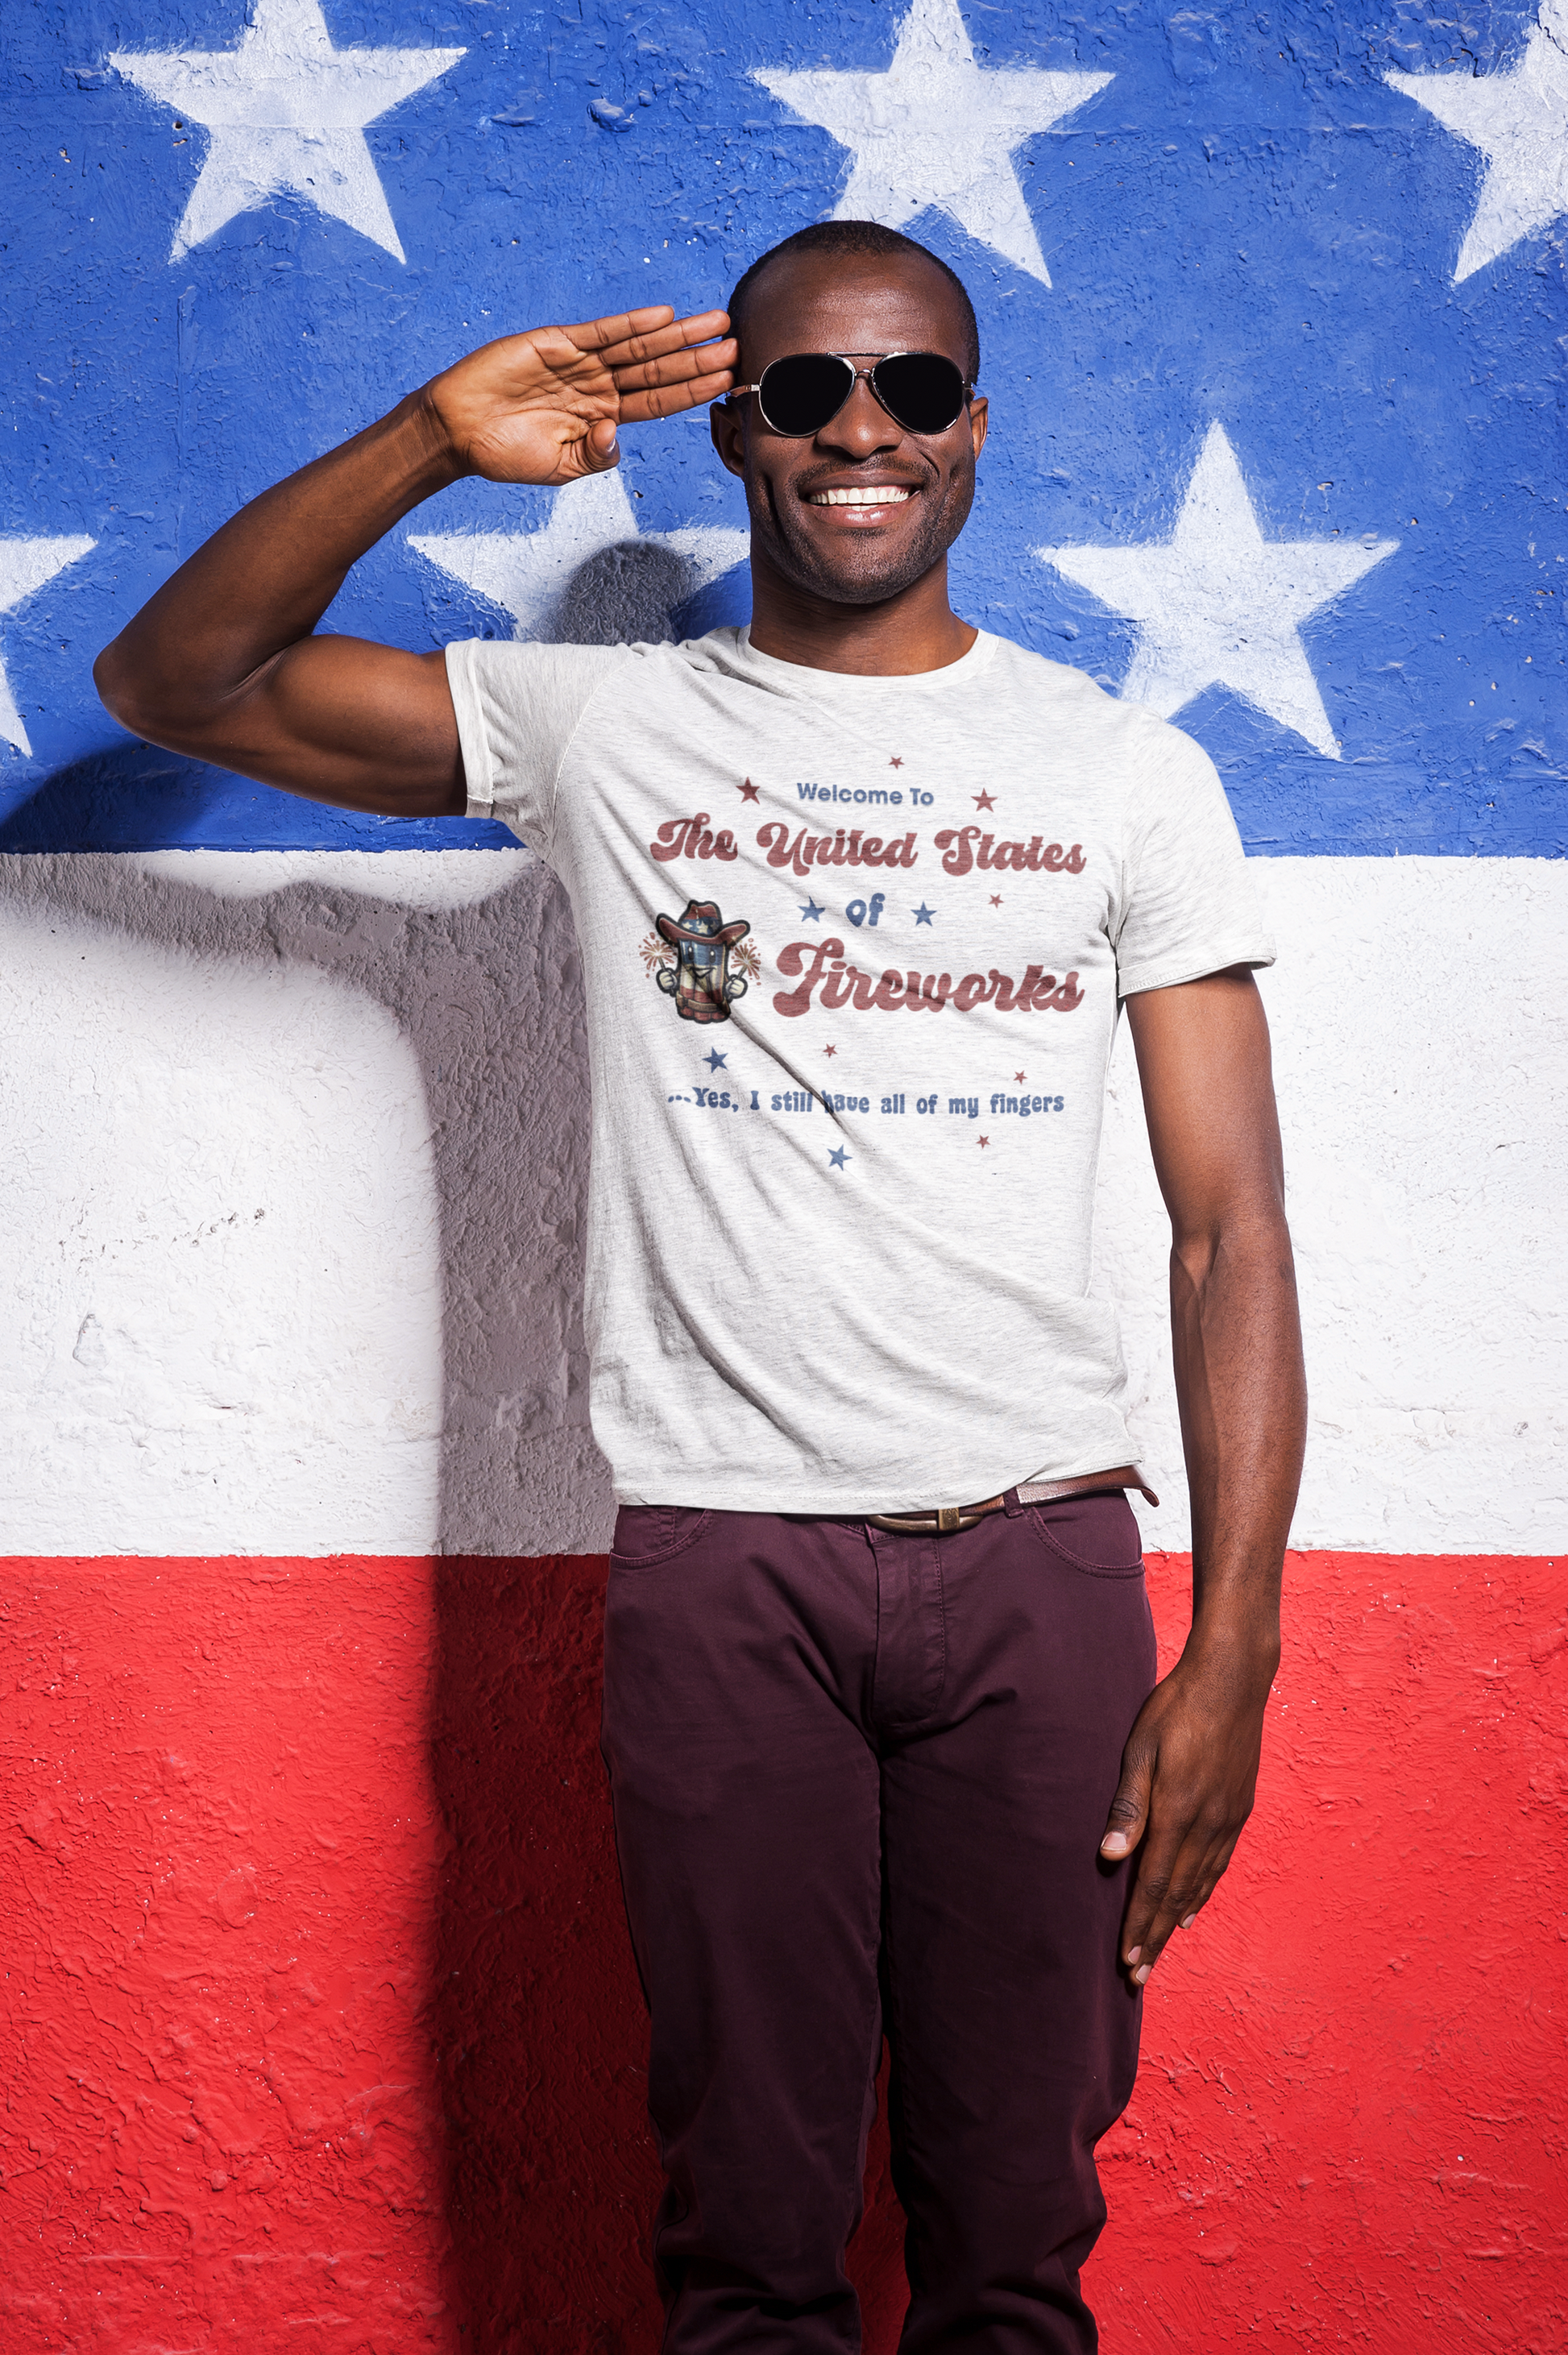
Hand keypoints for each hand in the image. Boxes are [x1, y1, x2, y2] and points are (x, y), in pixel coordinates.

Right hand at [421, 304, 736, 486]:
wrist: (458, 432)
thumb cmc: (505, 454)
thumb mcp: (558, 468)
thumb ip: (594, 455)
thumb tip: (617, 434)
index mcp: (605, 417)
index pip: (661, 403)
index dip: (695, 391)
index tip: (729, 380)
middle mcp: (600, 386)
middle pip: (660, 371)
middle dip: (699, 357)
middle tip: (738, 342)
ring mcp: (581, 363)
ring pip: (640, 347)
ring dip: (678, 336)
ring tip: (715, 324)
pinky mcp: (557, 343)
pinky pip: (602, 332)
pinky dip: (632, 324)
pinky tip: (664, 317)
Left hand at [1099, 1638, 1275, 1984]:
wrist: (1233, 1679)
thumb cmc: (1176, 1708)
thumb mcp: (1141, 1750)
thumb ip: (1129, 1805)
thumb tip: (1110, 1856)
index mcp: (1179, 1813)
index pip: (1155, 1884)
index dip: (1140, 1925)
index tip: (1127, 1961)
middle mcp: (1208, 1825)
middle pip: (1178, 1894)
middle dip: (1156, 1936)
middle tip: (1139, 1975)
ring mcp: (1228, 1818)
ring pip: (1201, 1883)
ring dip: (1178, 1919)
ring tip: (1161, 1948)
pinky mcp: (1239, 1808)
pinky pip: (1219, 1862)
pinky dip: (1203, 1891)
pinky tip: (1193, 1905)